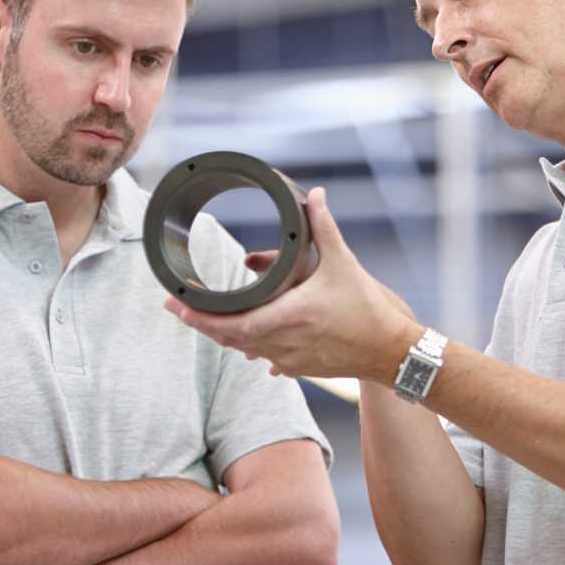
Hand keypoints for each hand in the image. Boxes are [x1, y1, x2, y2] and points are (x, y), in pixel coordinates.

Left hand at [164, 187, 420, 382]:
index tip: (177, 305)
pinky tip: (238, 335)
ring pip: (243, 349)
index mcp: (292, 315)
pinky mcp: (298, 369)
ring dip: (221, 334)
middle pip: (229, 339)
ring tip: (200, 318)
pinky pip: (262, 358)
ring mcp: (290, 360)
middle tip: (175, 307)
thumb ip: (325, 228)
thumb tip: (317, 195)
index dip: (201, 318)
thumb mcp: (344, 263)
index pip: (234, 323)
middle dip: (200, 323)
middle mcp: (286, 342)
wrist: (389, 350)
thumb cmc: (367, 308)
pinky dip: (246, 344)